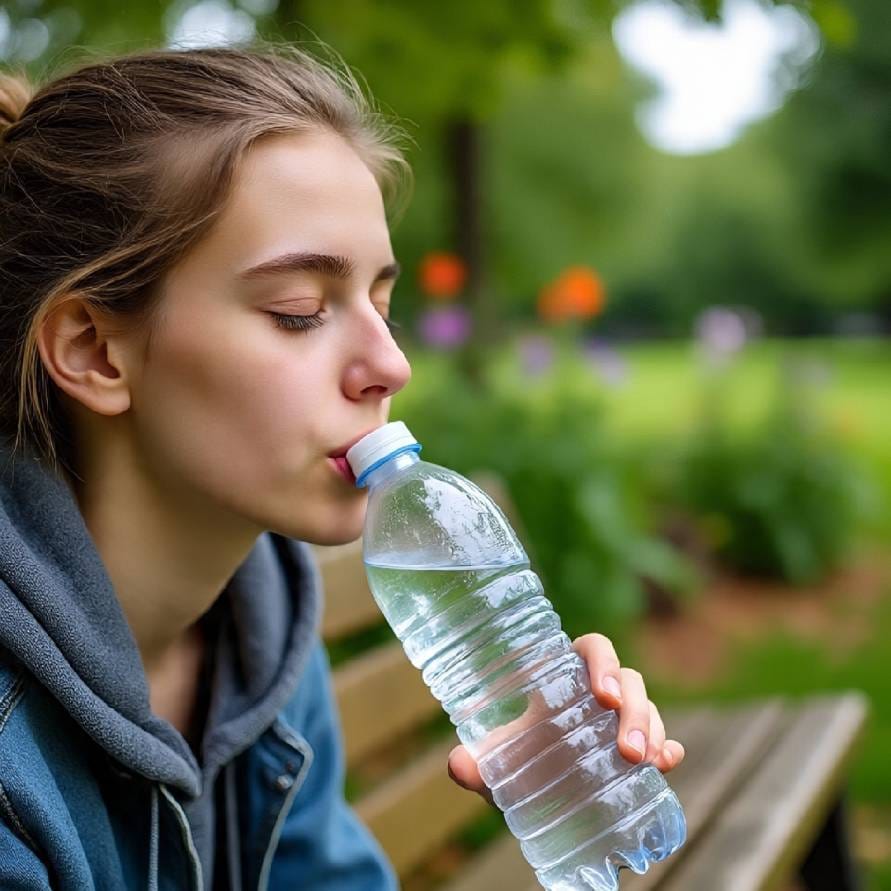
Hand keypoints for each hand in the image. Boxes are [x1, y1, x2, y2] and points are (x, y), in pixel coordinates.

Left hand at [447, 632, 685, 805]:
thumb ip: (476, 765)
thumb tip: (457, 764)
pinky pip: (665, 741)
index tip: (604, 696)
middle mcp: (598, 694)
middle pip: (630, 681)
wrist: (539, 801)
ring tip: (646, 765)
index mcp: (566, 679)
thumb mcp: (497, 765)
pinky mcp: (641, 750)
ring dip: (652, 731)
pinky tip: (669, 762)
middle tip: (628, 749)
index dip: (604, 663)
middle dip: (635, 710)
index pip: (593, 650)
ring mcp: (622, 721)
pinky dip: (669, 750)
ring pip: (648, 708)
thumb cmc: (519, 766)